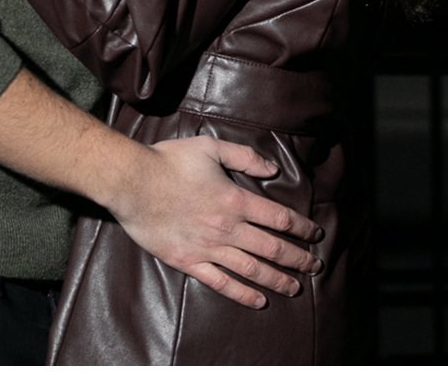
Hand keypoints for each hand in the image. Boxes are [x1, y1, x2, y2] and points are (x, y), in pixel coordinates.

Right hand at [109, 135, 322, 308]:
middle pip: (273, 249)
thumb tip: (273, 168)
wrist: (131, 182)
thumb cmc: (168, 161)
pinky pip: (222, 282)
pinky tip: (259, 301)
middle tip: (315, 267)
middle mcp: (228, 228)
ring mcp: (209, 248)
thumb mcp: (209, 147)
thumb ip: (244, 156)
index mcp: (235, 200)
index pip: (280, 219)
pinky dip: (243, 294)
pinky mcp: (189, 261)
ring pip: (253, 270)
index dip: (303, 229)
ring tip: (295, 287)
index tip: (316, 235)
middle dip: (299, 260)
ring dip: (278, 280)